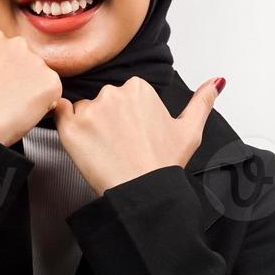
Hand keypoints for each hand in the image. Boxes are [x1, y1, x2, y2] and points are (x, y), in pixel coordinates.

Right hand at [0, 2, 61, 146]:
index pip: (7, 58)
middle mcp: (17, 44)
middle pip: (25, 67)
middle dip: (16, 84)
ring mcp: (36, 63)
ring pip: (39, 80)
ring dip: (29, 95)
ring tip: (8, 107)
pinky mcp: (52, 84)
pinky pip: (54, 95)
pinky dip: (44, 106)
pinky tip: (24, 111)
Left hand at [51, 76, 223, 195]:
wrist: (142, 193)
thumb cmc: (162, 166)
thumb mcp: (190, 130)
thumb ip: (202, 101)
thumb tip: (217, 82)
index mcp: (139, 88)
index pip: (123, 95)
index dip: (125, 118)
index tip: (132, 135)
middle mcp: (114, 93)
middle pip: (102, 101)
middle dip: (107, 120)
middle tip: (119, 146)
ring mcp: (90, 109)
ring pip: (82, 110)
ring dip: (88, 126)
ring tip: (104, 151)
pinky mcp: (70, 127)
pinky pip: (58, 114)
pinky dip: (64, 125)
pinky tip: (80, 142)